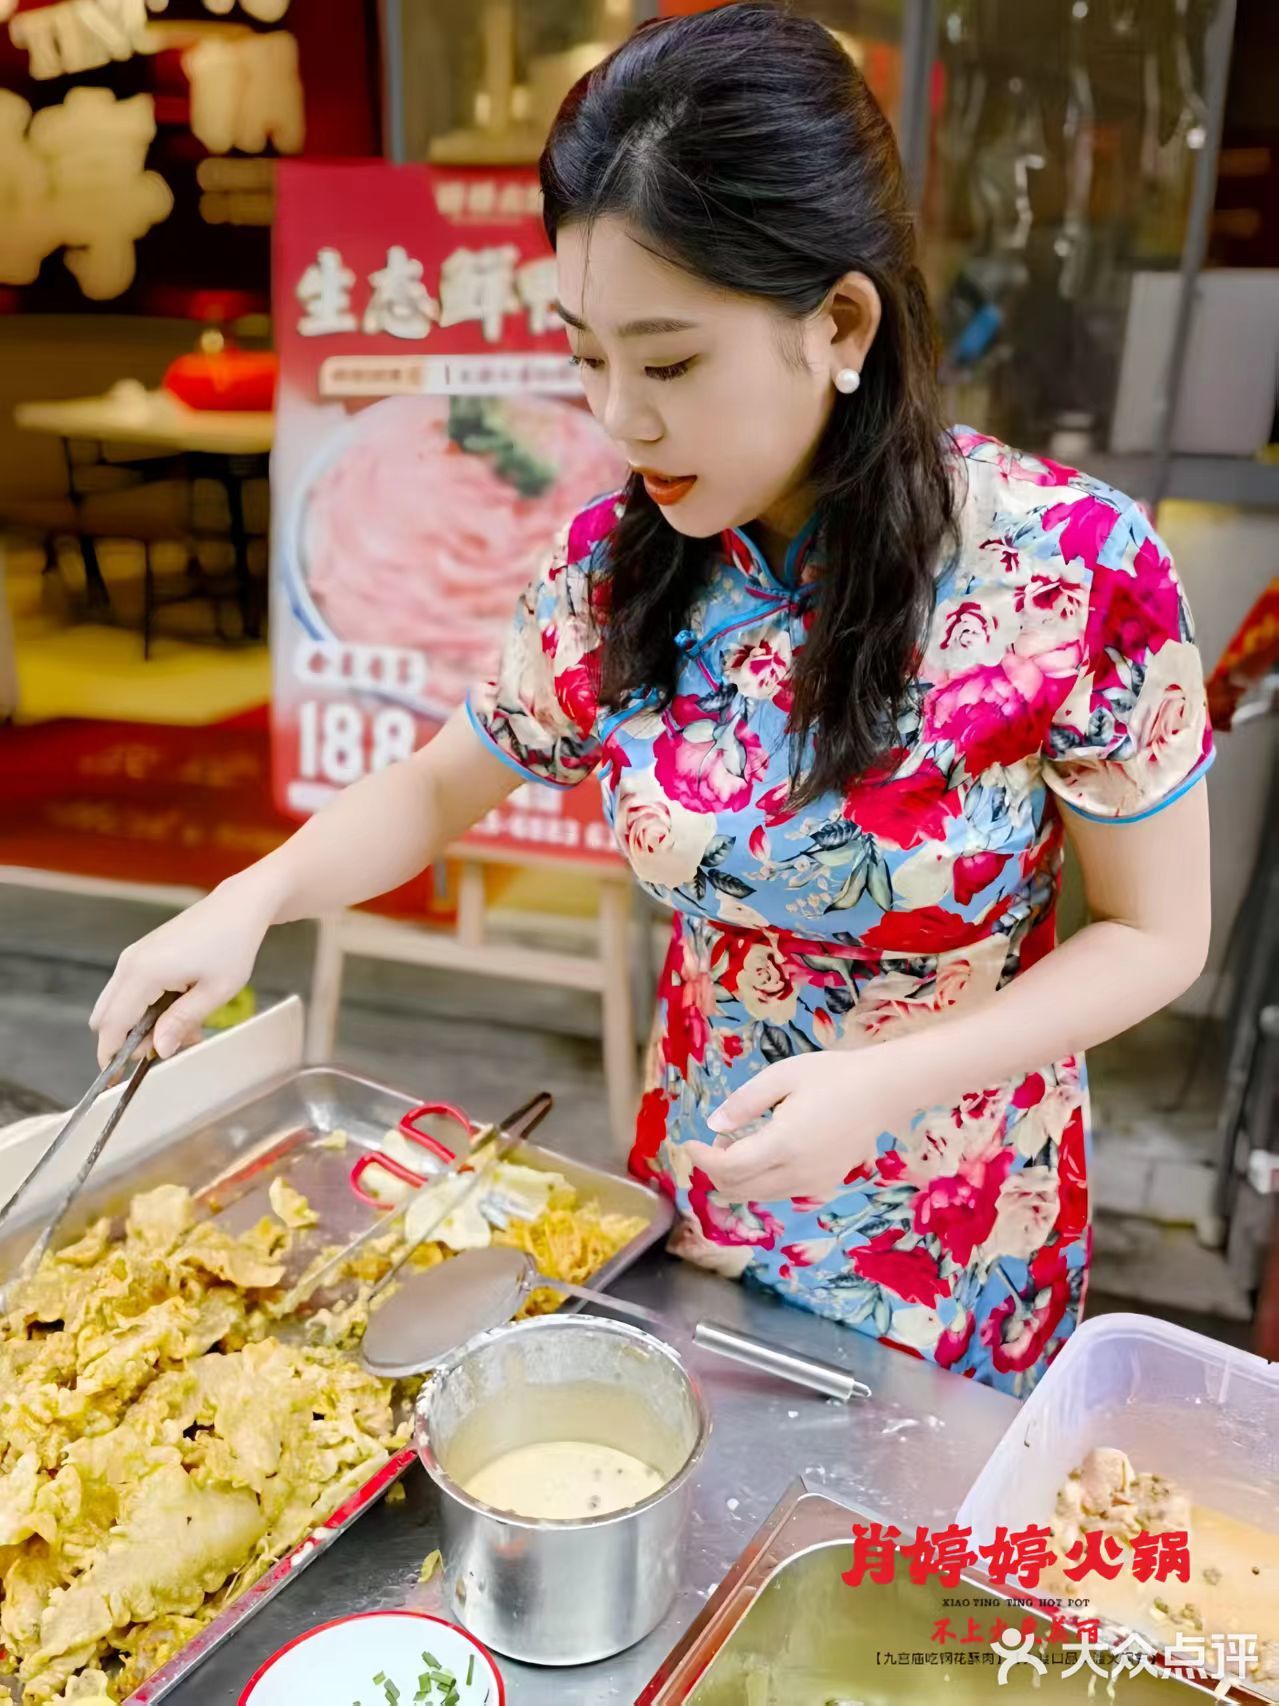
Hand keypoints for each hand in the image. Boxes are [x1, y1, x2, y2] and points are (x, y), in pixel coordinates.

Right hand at [90, 872, 279, 1066]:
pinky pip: (131, 991)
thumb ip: (182, 1021)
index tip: (117, 1079)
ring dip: (142, 1026)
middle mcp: (130, 963)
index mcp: (145, 973)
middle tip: (168, 1048)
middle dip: (129, 1041)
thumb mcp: (215, 991)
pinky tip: (183, 1011)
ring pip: (119, 1005)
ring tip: (187, 1029)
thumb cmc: (233, 944)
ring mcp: (134, 957)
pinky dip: (148, 1009)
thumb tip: (158, 1050)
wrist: (238, 907)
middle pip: (106, 1017)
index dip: (110, 1055)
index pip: (113, 1024)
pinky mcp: (142, 954)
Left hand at [681, 1049, 906, 1202]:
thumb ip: (744, 1102)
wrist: (882, 1092)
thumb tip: (714, 1126)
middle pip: (739, 1189)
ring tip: (737, 1143)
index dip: (703, 1159)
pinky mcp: (822, 1185)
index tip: (689, 1143)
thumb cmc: (831, 1075)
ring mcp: (812, 1183)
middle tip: (714, 1141)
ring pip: (757, 1195)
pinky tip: (763, 1152)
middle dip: (715, 1170)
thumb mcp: (782, 1075)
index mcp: (785, 1142)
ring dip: (735, 1177)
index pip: (730, 1167)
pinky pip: (778, 1192)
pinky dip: (758, 1181)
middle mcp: (798, 1171)